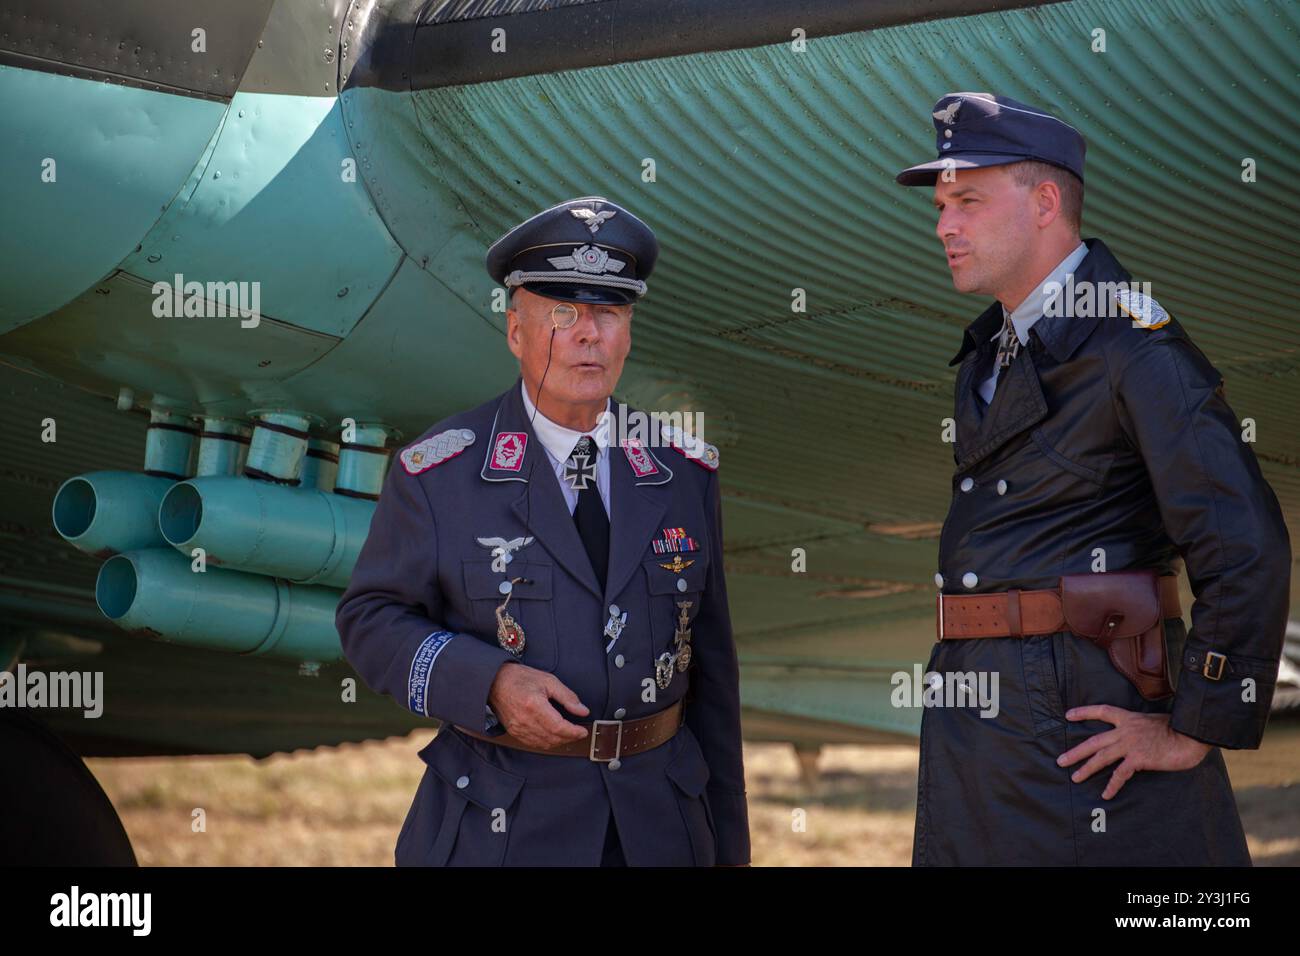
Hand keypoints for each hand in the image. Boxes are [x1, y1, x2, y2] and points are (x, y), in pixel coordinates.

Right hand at [488, 662, 589, 749]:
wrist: (495, 682)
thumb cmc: (520, 678)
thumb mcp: (548, 680)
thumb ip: (567, 697)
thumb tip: (582, 710)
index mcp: (534, 705)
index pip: (559, 727)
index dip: (573, 732)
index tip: (583, 731)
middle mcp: (525, 720)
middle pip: (552, 738)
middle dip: (569, 738)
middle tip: (578, 732)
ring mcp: (518, 728)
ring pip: (544, 744)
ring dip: (559, 742)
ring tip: (568, 734)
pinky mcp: (514, 732)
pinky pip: (533, 744)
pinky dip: (546, 743)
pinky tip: (552, 737)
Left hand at [1057, 704, 1210, 799]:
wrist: (1191, 734)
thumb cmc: (1178, 729)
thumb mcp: (1153, 722)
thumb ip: (1140, 729)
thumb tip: (1134, 739)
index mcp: (1129, 718)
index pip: (1102, 711)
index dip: (1084, 712)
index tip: (1068, 715)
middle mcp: (1126, 730)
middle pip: (1094, 741)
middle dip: (1076, 752)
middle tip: (1060, 760)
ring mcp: (1131, 744)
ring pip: (1101, 757)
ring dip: (1086, 768)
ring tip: (1074, 777)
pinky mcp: (1139, 758)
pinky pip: (1121, 773)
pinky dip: (1112, 785)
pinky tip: (1106, 794)